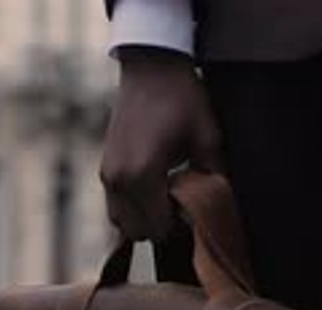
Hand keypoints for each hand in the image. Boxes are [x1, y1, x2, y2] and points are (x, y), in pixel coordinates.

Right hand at [101, 48, 222, 240]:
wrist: (150, 65)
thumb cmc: (183, 99)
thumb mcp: (208, 139)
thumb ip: (212, 180)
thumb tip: (217, 211)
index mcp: (143, 176)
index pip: (159, 228)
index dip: (180, 226)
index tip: (193, 208)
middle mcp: (119, 180)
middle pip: (139, 232)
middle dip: (161, 225)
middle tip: (180, 203)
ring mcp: (107, 176)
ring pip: (122, 224)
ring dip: (144, 219)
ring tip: (164, 196)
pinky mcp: (104, 169)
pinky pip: (115, 207)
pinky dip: (132, 207)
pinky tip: (152, 188)